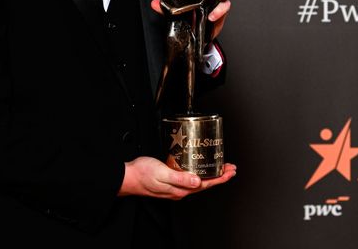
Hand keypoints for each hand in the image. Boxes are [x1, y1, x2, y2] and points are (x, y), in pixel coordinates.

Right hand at [118, 156, 236, 199]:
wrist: (127, 176)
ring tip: (220, 167)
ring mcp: (175, 186)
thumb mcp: (162, 173)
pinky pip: (189, 178)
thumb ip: (180, 178)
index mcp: (180, 189)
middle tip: (230, 168)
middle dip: (219, 175)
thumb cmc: (142, 174)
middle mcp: (180, 190)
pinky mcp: (170, 181)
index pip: (205, 184)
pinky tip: (199, 167)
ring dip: (210, 174)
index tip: (230, 171)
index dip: (219, 178)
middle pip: (205, 183)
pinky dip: (199, 172)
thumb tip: (198, 182)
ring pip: (198, 181)